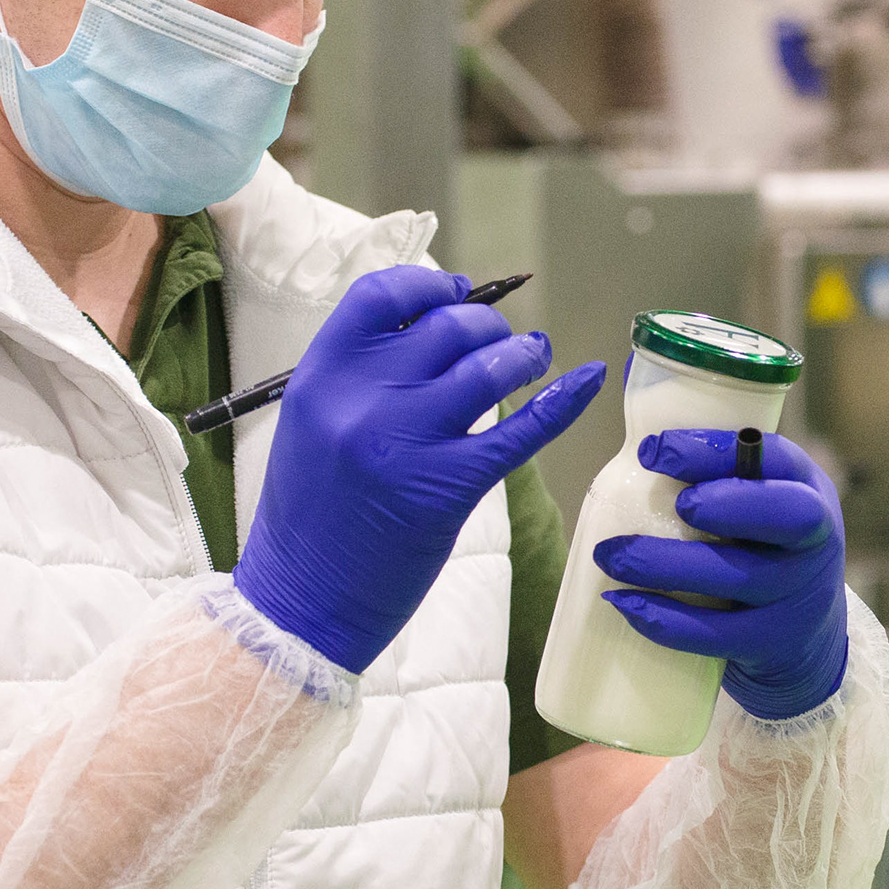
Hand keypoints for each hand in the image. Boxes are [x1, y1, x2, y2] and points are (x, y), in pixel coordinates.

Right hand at [235, 265, 604, 674]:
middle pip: (447, 326)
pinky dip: (562, 401)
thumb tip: (432, 327)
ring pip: (488, 367)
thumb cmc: (310, 516)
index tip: (457, 292)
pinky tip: (586, 381)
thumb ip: (360, 376)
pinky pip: (521, 431)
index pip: (381, 295)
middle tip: (502, 341)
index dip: (429, 285)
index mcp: (321, 377)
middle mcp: (362, 400)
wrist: (302, 602)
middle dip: (486, 325)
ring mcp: (406, 443)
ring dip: (523, 354)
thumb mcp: (312, 425)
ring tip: (534, 357)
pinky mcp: (449, 488)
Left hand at [590, 428, 850, 721]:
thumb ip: (720, 476)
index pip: (774, 457)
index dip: (714, 450)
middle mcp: (814, 541)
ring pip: (738, 579)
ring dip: (666, 566)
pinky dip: (665, 620)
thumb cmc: (765, 549)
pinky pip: (717, 634)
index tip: (653, 451)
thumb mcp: (763, 504)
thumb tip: (640, 445)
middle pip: (786, 516)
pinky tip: (623, 603)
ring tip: (611, 557)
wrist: (808, 636)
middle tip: (676, 505)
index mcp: (807, 489)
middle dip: (727, 504)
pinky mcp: (774, 643)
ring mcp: (799, 596)